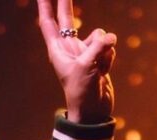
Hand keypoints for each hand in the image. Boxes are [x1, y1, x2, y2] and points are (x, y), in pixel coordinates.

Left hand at [37, 0, 115, 122]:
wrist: (93, 112)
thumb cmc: (82, 92)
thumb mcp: (87, 67)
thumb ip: (98, 47)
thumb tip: (111, 37)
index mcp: (58, 51)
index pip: (49, 23)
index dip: (45, 6)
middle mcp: (69, 49)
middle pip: (66, 19)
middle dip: (65, 3)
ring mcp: (84, 53)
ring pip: (99, 36)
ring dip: (103, 50)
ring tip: (98, 69)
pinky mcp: (98, 59)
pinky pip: (108, 48)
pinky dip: (108, 58)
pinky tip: (103, 73)